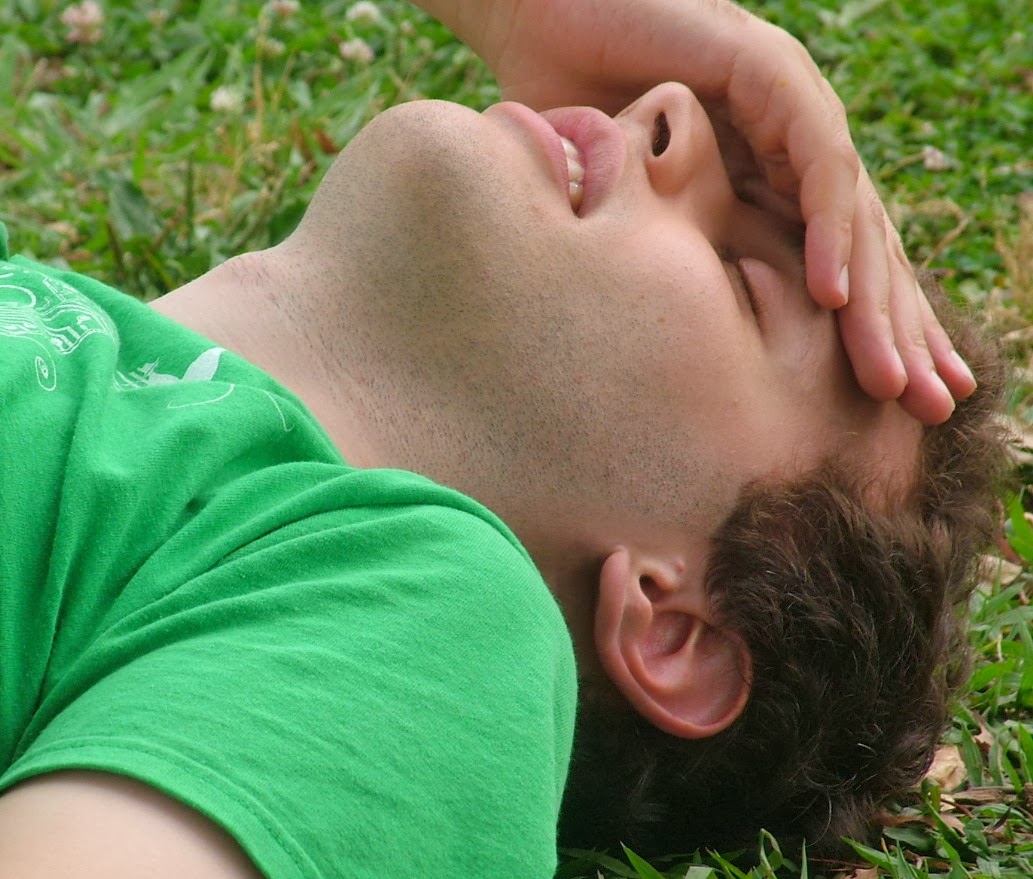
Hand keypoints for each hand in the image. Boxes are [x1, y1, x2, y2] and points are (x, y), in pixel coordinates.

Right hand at [412, 0, 975, 422]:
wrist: (540, 17)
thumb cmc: (576, 114)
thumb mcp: (635, 212)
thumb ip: (674, 254)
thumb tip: (675, 345)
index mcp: (768, 178)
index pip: (837, 263)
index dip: (872, 330)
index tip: (894, 399)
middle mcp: (794, 143)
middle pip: (863, 247)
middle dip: (900, 330)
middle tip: (931, 405)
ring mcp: (790, 103)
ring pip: (853, 212)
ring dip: (875, 300)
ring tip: (892, 376)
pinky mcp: (769, 71)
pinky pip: (815, 160)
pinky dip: (827, 228)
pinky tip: (834, 295)